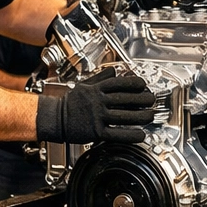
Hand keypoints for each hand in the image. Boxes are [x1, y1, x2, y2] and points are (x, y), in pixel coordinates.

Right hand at [35, 67, 154, 143]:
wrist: (55, 118)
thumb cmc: (69, 103)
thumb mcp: (84, 85)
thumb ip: (100, 78)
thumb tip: (113, 71)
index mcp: (96, 90)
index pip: (119, 83)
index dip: (134, 83)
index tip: (143, 85)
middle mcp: (97, 102)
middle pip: (125, 99)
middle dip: (142, 99)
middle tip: (152, 100)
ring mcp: (96, 117)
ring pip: (123, 116)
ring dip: (140, 116)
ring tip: (150, 115)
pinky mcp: (95, 132)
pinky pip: (116, 134)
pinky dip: (130, 134)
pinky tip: (140, 134)